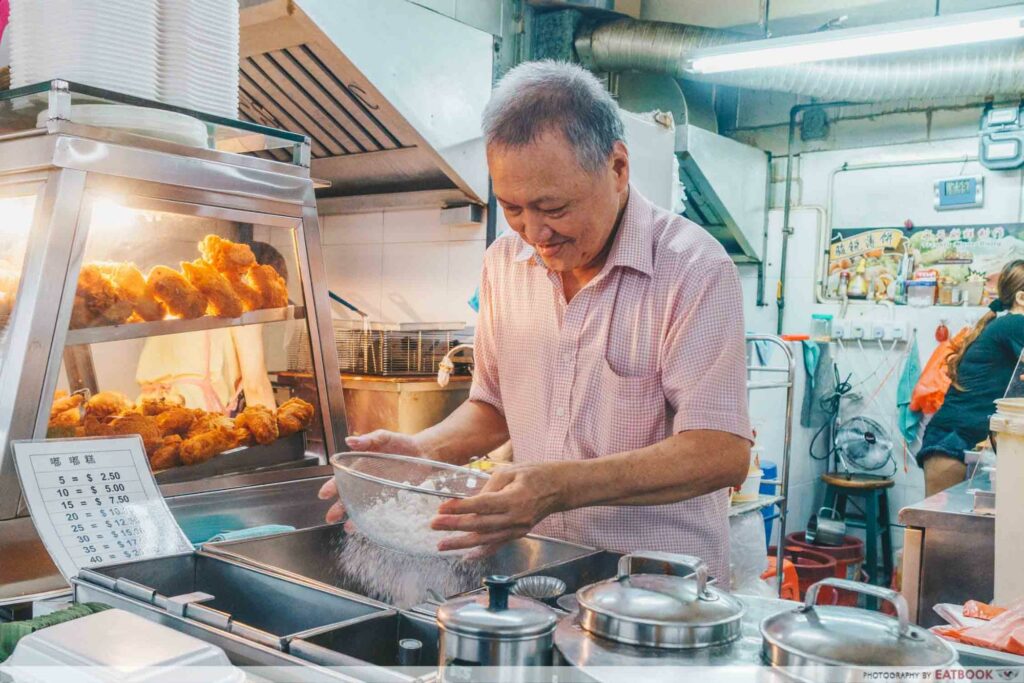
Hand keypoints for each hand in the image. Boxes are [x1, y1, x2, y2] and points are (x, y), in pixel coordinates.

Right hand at [318, 430, 426, 523]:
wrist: (423, 452)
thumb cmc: (401, 443)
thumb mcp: (384, 438)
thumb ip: (368, 440)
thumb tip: (349, 441)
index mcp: (361, 466)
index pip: (342, 477)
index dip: (332, 486)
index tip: (324, 495)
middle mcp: (367, 481)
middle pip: (349, 496)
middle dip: (339, 507)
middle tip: (330, 518)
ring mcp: (379, 491)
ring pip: (362, 506)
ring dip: (354, 517)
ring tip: (348, 528)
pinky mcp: (393, 499)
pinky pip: (381, 511)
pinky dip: (375, 519)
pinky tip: (369, 527)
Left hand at [430, 462, 569, 552]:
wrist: (559, 488)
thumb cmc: (535, 474)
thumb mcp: (510, 471)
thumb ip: (489, 486)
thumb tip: (470, 501)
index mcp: (514, 499)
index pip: (481, 505)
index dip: (460, 508)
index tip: (441, 508)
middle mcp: (516, 518)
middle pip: (480, 525)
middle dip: (454, 526)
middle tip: (434, 525)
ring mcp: (518, 529)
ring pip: (485, 539)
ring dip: (461, 543)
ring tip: (441, 545)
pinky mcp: (518, 534)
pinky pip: (497, 546)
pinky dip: (481, 552)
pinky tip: (465, 556)